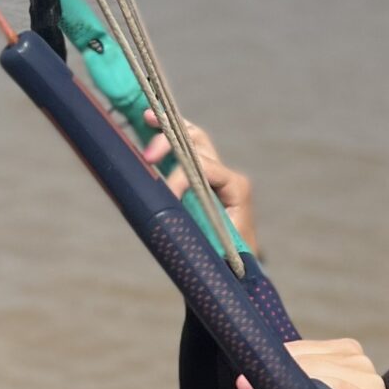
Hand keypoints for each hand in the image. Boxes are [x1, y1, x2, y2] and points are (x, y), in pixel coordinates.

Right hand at [143, 114, 256, 253]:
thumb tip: (174, 212)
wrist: (239, 271)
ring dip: (170, 128)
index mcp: (237, 188)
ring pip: (193, 140)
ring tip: (148, 116)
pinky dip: (168, 137)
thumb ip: (199, 227)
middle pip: (198, 144)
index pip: (205, 168)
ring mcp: (216, 175)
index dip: (181, 176)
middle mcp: (228, 176)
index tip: (165, 194)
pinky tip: (149, 124)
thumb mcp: (215, 247)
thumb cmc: (228, 261)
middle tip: (149, 155)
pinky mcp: (204, 180)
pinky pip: (186, 150)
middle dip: (172, 142)